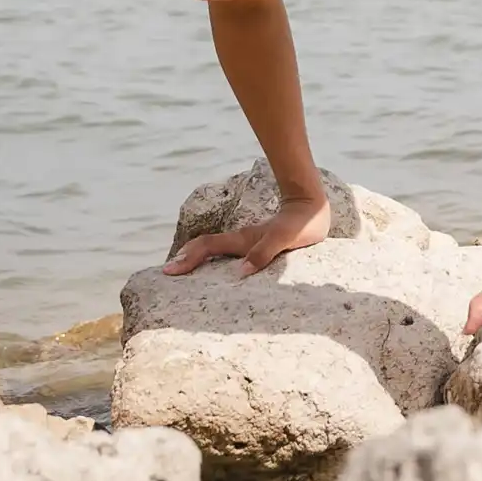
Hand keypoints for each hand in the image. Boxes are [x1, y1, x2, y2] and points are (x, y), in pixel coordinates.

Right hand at [161, 195, 331, 277]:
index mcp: (244, 239)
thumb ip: (264, 253)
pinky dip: (213, 259)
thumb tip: (240, 273)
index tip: (169, 270)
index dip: (188, 257)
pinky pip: (228, 252)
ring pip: (214, 248)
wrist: (313, 207)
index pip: (208, 246)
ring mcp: (248, 242)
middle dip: (185, 258)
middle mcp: (242, 240)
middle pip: (205, 246)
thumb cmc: (303, 224)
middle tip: (168, 273)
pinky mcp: (257, 245)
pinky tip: (212, 271)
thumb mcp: (286, 238)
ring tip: (181, 272)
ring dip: (196, 258)